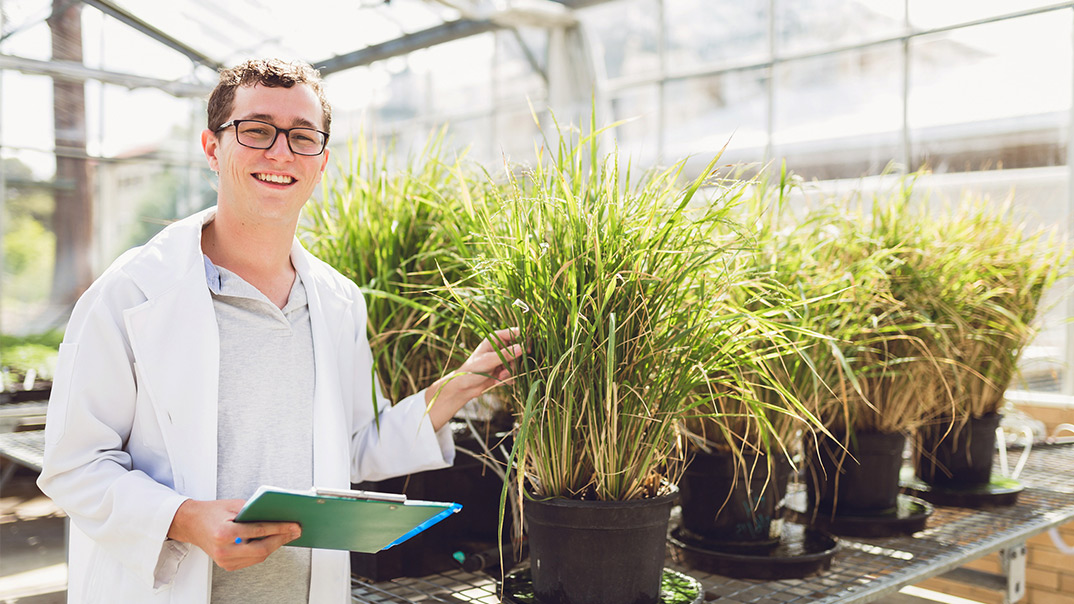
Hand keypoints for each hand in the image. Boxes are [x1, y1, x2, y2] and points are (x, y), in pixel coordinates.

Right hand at [167, 499, 300, 570]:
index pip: (259, 531)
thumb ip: (254, 511)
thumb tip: (279, 515)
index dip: (279, 528)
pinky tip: (273, 542)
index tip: (293, 525)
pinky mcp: (227, 565)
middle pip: (261, 549)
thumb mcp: (234, 505)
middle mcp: (224, 549)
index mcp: (224, 533)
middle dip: (281, 539)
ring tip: (287, 535)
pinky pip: (251, 560)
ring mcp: (224, 560)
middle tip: (295, 531)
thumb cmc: (212, 512)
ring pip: (258, 557)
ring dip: (275, 546)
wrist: (191, 523)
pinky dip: (263, 551)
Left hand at [425, 327, 522, 429]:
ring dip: (509, 373)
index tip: (526, 350)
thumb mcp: (489, 361)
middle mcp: (500, 347)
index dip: (523, 340)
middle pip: (518, 351)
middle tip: (504, 371)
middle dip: (513, 363)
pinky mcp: (503, 370)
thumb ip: (506, 354)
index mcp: (495, 338)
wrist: (464, 387)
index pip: (515, 333)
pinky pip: (513, 373)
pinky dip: (508, 379)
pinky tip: (497, 382)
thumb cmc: (472, 370)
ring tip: (498, 379)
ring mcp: (502, 358)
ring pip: (516, 364)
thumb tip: (521, 347)